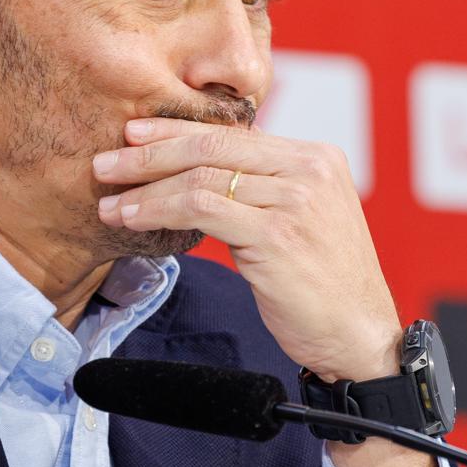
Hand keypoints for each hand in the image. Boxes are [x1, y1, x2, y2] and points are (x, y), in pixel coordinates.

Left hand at [92, 117, 399, 382]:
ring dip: (145, 189)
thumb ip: (265, 189)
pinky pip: (201, 209)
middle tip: (106, 162)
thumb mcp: (301, 220)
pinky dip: (158, 211)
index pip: (233, 134)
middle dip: (150, 153)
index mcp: (317, 157)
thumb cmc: (325, 286)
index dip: (177, 131)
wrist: (360, 335)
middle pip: (212, 146)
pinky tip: (133, 219)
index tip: (134, 135)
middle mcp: (310, 169)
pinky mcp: (277, 234)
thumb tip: (203, 171)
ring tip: (110, 202)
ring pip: (200, 177)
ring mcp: (296, 200)